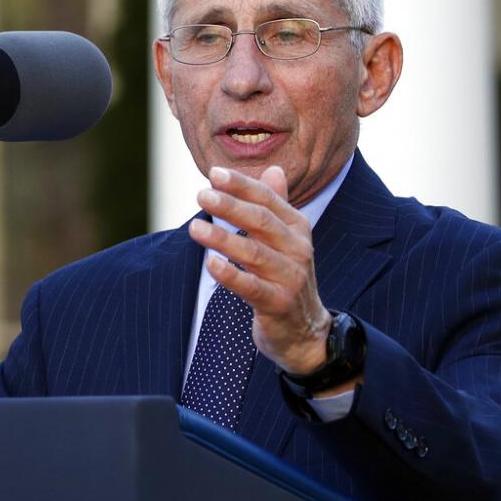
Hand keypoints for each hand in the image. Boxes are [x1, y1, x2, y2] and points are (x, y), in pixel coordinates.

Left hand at [188, 165, 333, 376]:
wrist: (306, 331)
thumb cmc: (287, 278)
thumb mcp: (287, 240)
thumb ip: (277, 205)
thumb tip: (272, 169)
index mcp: (297, 228)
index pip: (267, 199)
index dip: (241, 185)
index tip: (214, 173)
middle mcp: (298, 249)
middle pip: (261, 221)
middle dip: (230, 205)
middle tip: (202, 195)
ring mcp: (290, 277)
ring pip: (254, 252)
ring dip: (222, 239)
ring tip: (195, 228)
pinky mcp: (278, 304)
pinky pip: (251, 287)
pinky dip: (230, 274)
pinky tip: (210, 264)